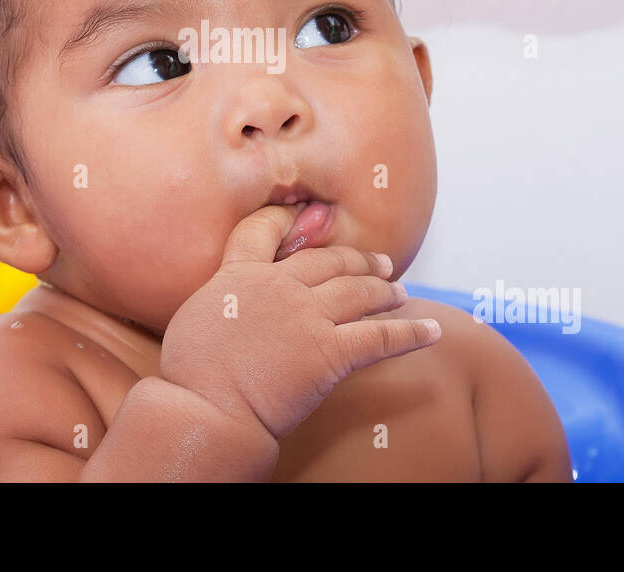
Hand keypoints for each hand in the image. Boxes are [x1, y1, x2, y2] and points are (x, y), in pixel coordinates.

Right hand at [159, 203, 441, 439]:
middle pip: (328, 261)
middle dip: (357, 259)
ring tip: (399, 292)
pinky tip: (432, 332)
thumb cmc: (190, 374)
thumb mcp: (195, 315)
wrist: (206, 409)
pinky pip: (381, 338)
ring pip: (359, 292)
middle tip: (378, 262)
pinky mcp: (330, 353)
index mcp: (240, 275)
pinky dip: (411, 334)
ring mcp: (307, 318)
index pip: (266, 231)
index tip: (311, 214)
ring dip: (383, 289)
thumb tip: (231, 296)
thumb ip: (222, 295)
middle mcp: (279, 287)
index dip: (290, 219)